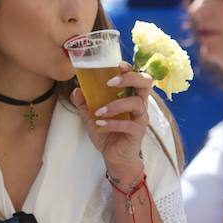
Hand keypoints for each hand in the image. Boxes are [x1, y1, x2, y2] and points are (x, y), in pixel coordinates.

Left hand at [72, 62, 151, 176]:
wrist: (114, 158)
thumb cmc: (107, 133)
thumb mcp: (91, 117)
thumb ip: (84, 104)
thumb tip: (76, 90)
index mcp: (130, 96)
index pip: (136, 76)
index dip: (129, 68)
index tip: (116, 65)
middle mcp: (138, 104)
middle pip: (145, 83)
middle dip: (129, 78)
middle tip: (110, 83)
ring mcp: (140, 117)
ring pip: (137, 103)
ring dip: (116, 105)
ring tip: (99, 112)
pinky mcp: (138, 131)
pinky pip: (129, 124)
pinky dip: (113, 123)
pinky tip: (100, 124)